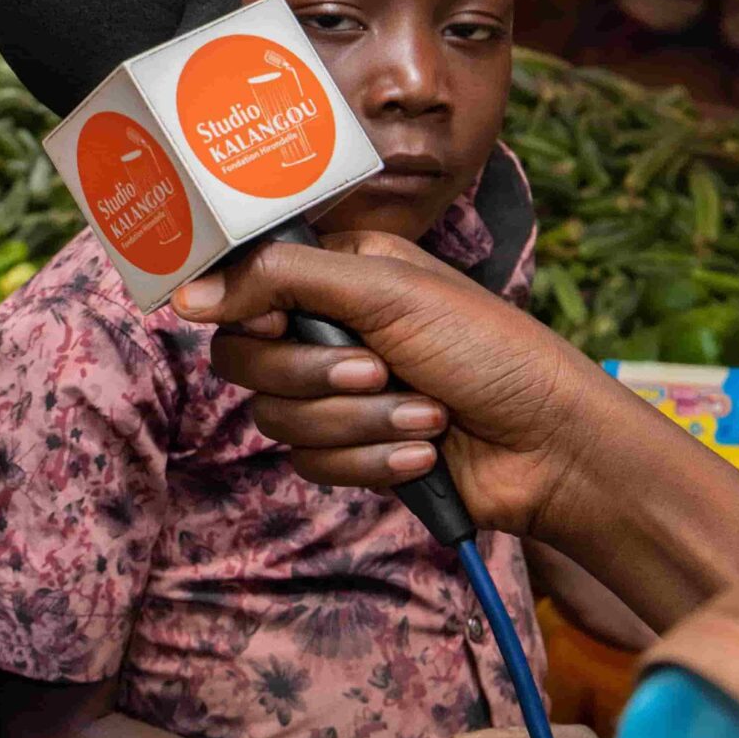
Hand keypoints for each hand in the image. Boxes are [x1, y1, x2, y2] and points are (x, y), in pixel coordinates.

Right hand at [178, 234, 621, 538]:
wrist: (551, 445)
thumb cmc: (490, 350)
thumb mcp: (386, 291)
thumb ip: (282, 279)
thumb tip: (187, 293)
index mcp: (339, 273)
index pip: (245, 288)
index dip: (249, 312)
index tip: (275, 324)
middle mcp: (331, 329)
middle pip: (247, 361)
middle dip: (317, 376)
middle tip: (379, 369)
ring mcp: (340, 396)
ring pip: (279, 420)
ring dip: (361, 422)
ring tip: (427, 415)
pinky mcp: (353, 454)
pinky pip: (314, 465)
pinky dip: (374, 460)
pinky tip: (426, 452)